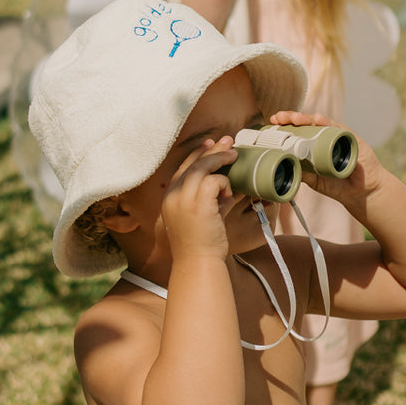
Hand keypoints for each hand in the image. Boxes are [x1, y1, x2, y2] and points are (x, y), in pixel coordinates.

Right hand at [161, 136, 240, 260]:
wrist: (198, 263)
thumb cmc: (201, 246)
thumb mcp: (202, 218)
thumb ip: (211, 201)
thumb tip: (227, 187)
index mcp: (170, 199)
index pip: (183, 168)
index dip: (197, 154)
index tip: (210, 144)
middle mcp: (173, 195)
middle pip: (192, 163)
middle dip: (211, 149)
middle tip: (228, 141)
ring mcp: (183, 198)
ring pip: (202, 166)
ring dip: (220, 159)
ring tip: (235, 156)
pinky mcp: (198, 202)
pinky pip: (213, 180)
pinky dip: (224, 184)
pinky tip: (229, 194)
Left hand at [267, 110, 384, 199]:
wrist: (361, 191)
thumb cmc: (338, 184)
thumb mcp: (315, 180)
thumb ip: (302, 173)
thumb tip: (284, 166)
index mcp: (314, 146)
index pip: (298, 132)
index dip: (285, 128)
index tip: (272, 125)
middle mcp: (324, 138)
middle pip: (305, 124)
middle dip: (291, 119)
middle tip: (277, 118)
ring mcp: (336, 135)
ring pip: (318, 123)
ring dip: (305, 118)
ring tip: (293, 118)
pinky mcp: (349, 137)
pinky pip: (336, 127)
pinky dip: (326, 123)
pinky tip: (317, 120)